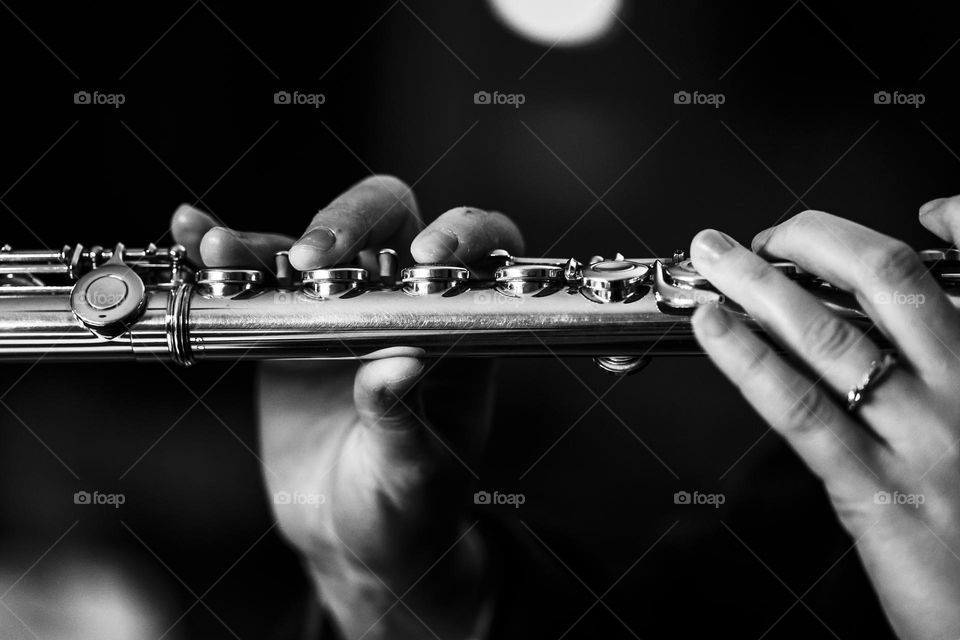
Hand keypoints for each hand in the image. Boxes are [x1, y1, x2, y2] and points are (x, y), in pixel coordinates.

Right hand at [170, 175, 522, 638]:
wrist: (350, 537)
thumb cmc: (406, 506)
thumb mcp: (413, 472)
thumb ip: (406, 420)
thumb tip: (400, 366)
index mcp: (458, 332)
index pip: (473, 259)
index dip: (461, 237)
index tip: (427, 256)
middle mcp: (402, 305)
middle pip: (387, 224)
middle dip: (350, 224)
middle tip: (312, 260)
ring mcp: (341, 310)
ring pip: (310, 245)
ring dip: (263, 240)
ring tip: (221, 251)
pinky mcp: (287, 325)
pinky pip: (255, 278)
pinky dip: (224, 254)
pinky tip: (192, 235)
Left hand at [689, 207, 959, 639]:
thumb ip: (953, 370)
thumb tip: (904, 331)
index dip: (959, 225)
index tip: (921, 210)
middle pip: (888, 282)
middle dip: (816, 240)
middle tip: (766, 233)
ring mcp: (924, 441)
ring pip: (832, 335)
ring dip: (761, 283)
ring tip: (715, 256)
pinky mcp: (877, 494)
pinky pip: (802, 409)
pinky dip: (749, 357)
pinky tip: (713, 327)